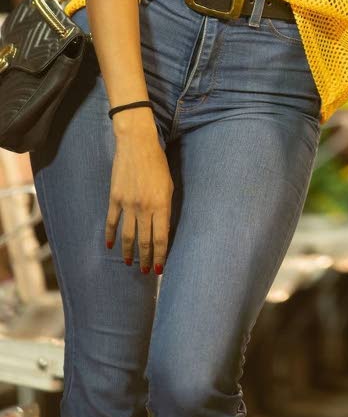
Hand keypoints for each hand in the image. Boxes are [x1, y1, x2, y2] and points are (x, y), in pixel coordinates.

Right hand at [106, 111, 172, 273]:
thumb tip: (163, 228)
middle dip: (146, 259)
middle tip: (145, 272)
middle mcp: (144, 208)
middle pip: (145, 240)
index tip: (159, 268)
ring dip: (129, 252)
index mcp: (161, 205)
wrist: (137, 144)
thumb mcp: (169, 185)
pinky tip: (110, 246)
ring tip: (130, 264)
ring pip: (128, 235)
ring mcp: (127, 204)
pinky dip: (110, 235)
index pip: (161, 238)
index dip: (160, 255)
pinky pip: (112, 221)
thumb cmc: (158, 163)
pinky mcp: (114, 198)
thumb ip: (165, 207)